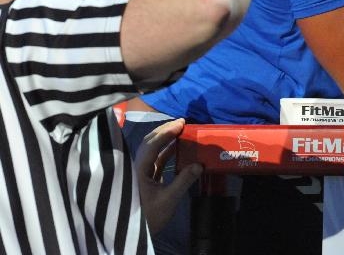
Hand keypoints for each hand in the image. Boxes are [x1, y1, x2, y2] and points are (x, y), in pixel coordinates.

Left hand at [135, 118, 202, 233]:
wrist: (132, 232)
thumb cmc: (148, 216)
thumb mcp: (168, 200)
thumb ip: (183, 181)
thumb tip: (199, 164)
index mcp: (138, 170)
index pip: (151, 145)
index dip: (166, 133)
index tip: (181, 124)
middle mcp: (136, 168)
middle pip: (148, 143)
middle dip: (164, 131)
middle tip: (181, 123)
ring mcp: (140, 173)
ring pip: (151, 151)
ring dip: (165, 140)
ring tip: (180, 132)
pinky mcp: (144, 179)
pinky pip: (155, 160)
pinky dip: (165, 152)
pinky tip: (176, 149)